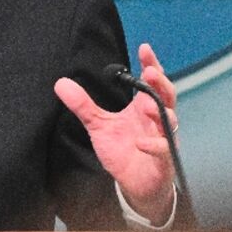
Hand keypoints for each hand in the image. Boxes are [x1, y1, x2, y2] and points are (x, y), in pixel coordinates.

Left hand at [53, 43, 177, 224]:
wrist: (134, 183)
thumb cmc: (122, 150)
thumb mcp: (98, 125)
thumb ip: (83, 105)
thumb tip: (61, 83)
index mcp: (142, 108)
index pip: (150, 82)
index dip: (151, 65)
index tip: (144, 48)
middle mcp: (156, 120)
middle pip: (166, 96)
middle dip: (161, 83)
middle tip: (151, 72)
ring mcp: (162, 138)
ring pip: (170, 121)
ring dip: (160, 112)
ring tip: (146, 104)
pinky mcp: (163, 159)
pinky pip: (163, 149)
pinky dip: (154, 145)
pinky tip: (141, 143)